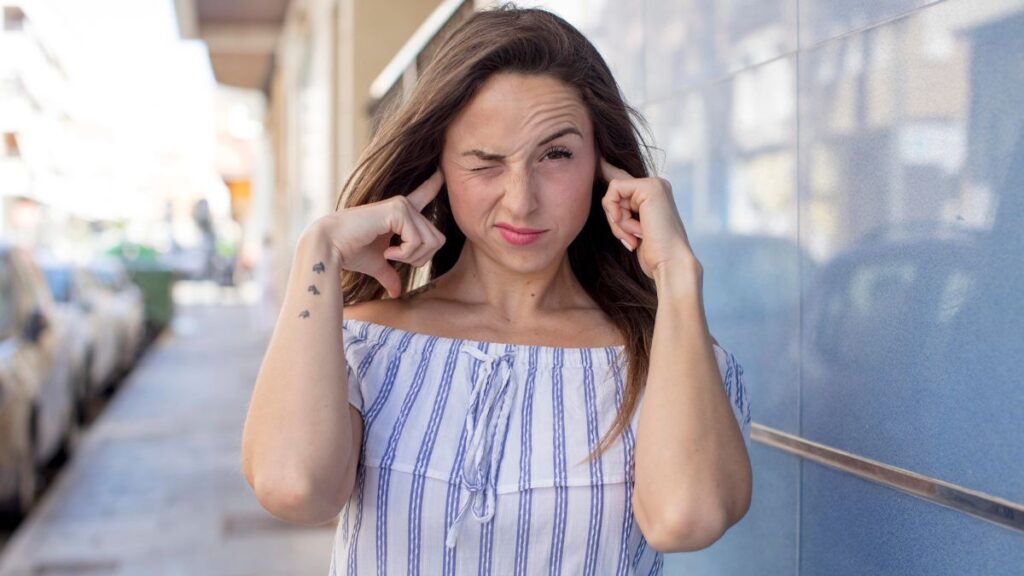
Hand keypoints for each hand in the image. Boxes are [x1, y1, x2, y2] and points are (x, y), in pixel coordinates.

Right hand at [304, 168, 446, 297]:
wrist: (330, 247)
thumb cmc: (350, 254)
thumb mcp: (378, 264)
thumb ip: (390, 274)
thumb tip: (396, 293)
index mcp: (400, 213)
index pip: (424, 195)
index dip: (434, 185)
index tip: (441, 172)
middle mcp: (404, 205)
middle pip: (437, 239)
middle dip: (420, 258)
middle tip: (394, 259)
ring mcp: (402, 205)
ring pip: (431, 241)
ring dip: (411, 257)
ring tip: (389, 255)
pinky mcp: (398, 210)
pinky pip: (418, 240)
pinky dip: (405, 253)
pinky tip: (387, 251)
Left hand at [600, 157, 698, 278]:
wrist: (670, 264)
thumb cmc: (654, 254)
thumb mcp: (633, 230)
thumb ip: (622, 211)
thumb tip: (606, 192)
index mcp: (654, 195)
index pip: (622, 180)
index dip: (606, 169)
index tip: (597, 159)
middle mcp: (656, 186)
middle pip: (613, 191)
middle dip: (615, 218)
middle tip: (631, 238)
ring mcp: (654, 184)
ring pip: (612, 193)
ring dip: (618, 222)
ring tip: (636, 236)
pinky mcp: (649, 187)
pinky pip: (614, 192)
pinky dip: (617, 216)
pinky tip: (635, 231)